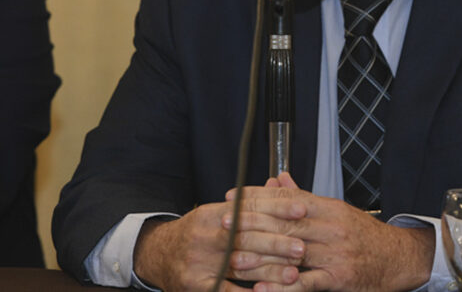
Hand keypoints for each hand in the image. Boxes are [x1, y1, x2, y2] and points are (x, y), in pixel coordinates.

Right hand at [133, 196, 305, 291]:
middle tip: (301, 246)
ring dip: (268, 271)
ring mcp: (199, 262)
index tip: (301, 209)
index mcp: (212, 214)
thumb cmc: (196, 232)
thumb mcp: (217, 213)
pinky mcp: (195, 285)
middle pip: (245, 238)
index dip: (277, 207)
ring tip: (292, 274)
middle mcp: (205, 236)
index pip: (249, 207)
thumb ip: (248, 202)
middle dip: (276, 243)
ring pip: (239, 266)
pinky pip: (224, 290)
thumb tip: (277, 183)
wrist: (157, 255)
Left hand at [226, 173, 434, 291]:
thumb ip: (303, 196)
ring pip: (292, 252)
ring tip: (233, 259)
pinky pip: (306, 283)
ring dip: (260, 257)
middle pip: (285, 222)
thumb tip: (278, 179)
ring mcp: (335, 253)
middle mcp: (331, 227)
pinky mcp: (339, 278)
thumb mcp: (335, 210)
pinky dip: (283, 286)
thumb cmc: (363, 234)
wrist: (397, 257)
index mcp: (328, 208)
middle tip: (225, 223)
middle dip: (252, 223)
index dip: (258, 197)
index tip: (233, 197)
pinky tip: (262, 290)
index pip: (288, 198)